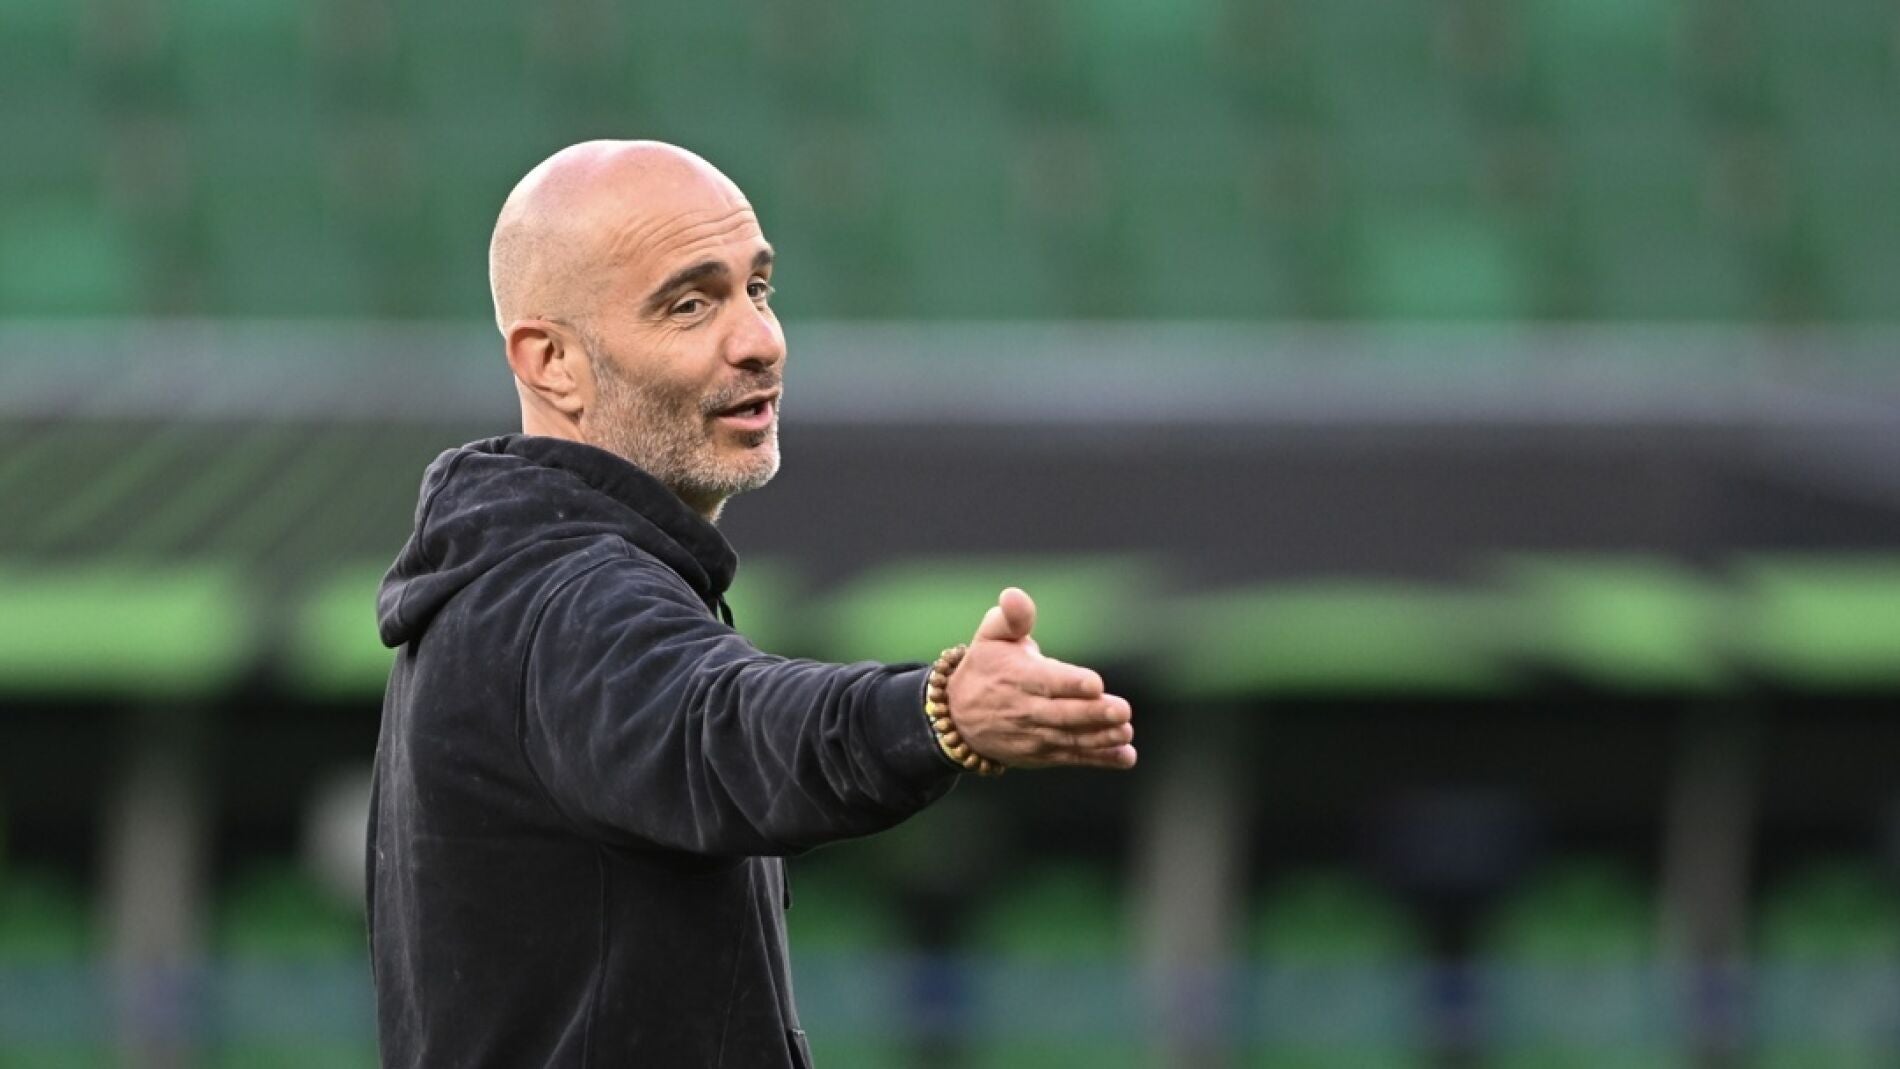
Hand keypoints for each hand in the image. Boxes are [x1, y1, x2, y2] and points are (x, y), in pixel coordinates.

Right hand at [943, 587, 1136, 770]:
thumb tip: (1013, 595)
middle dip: (1093, 714)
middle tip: (1123, 710)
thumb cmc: (985, 667)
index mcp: (1016, 677)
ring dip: (1100, 738)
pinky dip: (1100, 759)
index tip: (1095, 683)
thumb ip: (1012, 617)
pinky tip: (1125, 756)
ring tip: (1125, 732)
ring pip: (1069, 739)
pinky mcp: (1042, 754)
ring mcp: (1033, 736)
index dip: (1070, 683)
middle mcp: (1024, 709)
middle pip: (1062, 715)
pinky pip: (1072, 757)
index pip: (1045, 681)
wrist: (959, 717)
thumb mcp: (991, 636)